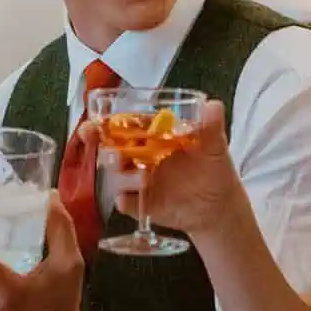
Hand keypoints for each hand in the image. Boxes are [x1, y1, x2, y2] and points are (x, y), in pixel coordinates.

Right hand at [84, 100, 240, 238]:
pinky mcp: (142, 203)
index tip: (96, 117)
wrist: (219, 206)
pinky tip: (127, 199)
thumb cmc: (214, 169)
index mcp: (154, 137)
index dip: (108, 119)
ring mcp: (139, 180)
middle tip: (91, 134)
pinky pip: (126, 202)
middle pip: (111, 145)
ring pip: (116, 174)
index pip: (126, 124)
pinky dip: (125, 200)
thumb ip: (211, 126)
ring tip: (138, 174)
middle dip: (97, 139)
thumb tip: (213, 104)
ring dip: (119, 172)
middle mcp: (141, 156)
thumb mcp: (215, 146)